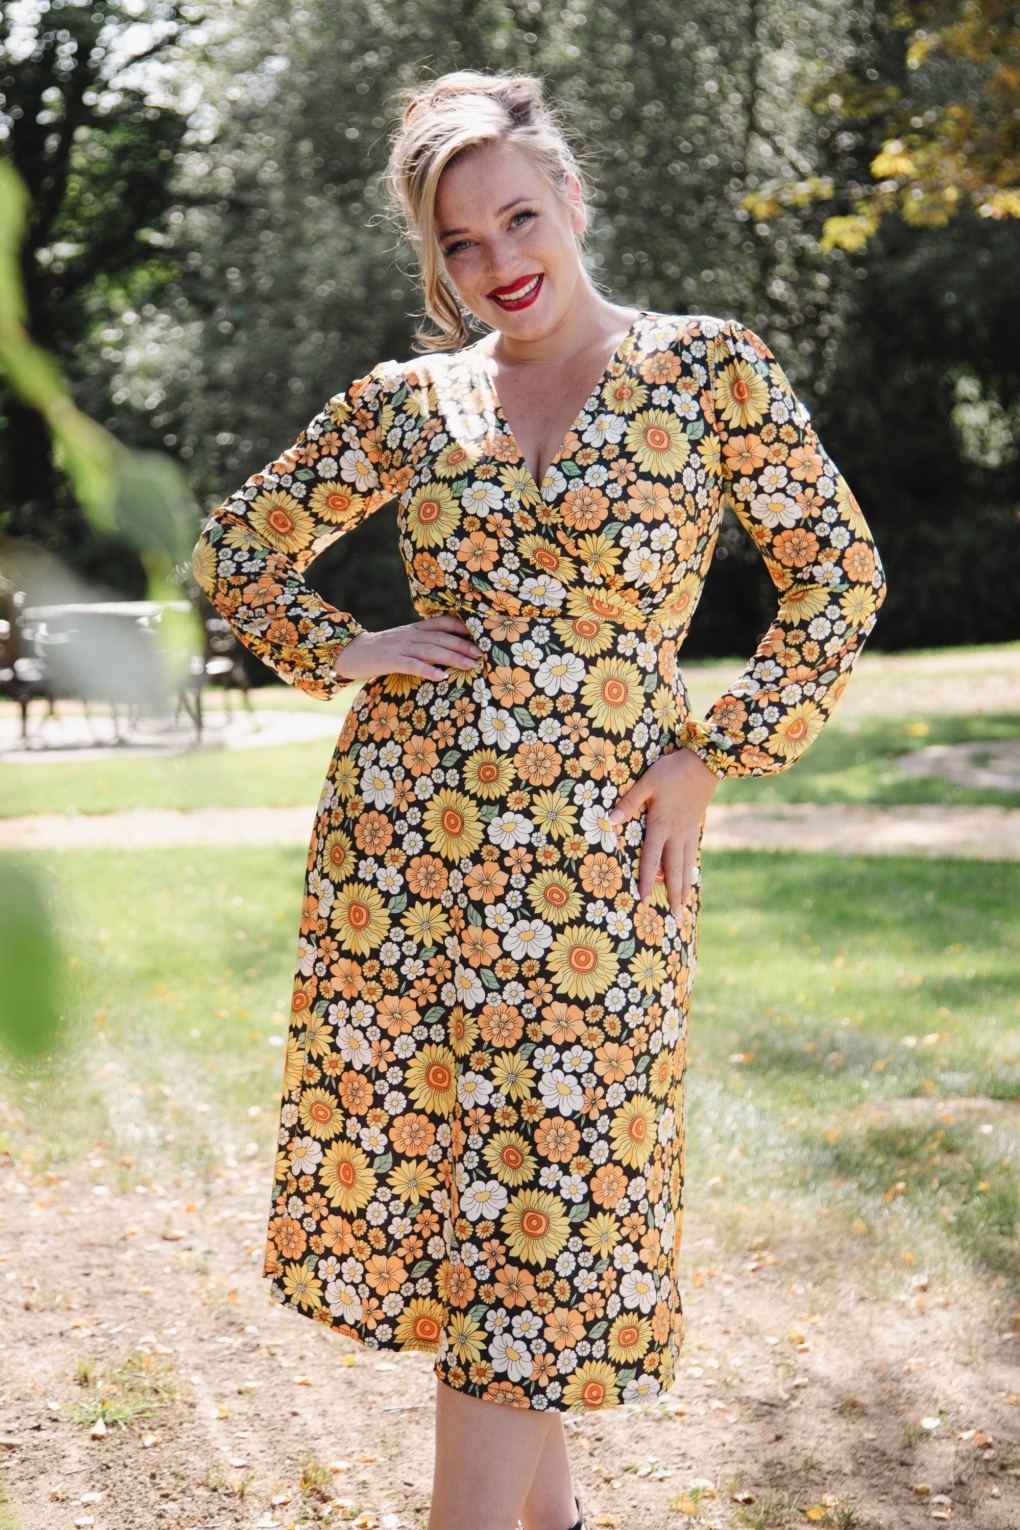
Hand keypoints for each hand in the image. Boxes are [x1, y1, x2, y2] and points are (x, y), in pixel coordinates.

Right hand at [332, 614, 481, 682]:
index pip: (442, 623)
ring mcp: (400, 647)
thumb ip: (423, 642)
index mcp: (415, 629)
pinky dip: (427, 670)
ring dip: (452, 657)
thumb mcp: (404, 641)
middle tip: (482, 653)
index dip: (461, 627)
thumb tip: (448, 650)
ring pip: (431, 650)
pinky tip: (441, 677)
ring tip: (469, 665)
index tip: (481, 633)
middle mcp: (410, 635)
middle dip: (463, 645)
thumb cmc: (381, 650)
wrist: (351, 652)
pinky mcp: (390, 661)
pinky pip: (411, 665)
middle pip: (441, 638)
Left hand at [608, 747, 718, 916]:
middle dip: (673, 895)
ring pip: (686, 865)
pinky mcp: (695, 827)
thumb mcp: (647, 783)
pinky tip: (689, 879)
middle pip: (674, 870)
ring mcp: (689, 832)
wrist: (705, 763)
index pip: (652, 859)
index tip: (645, 902)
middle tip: (675, 918)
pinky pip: (692, 855)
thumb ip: (629, 803)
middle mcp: (677, 834)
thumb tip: (610, 820)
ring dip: (685, 888)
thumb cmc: (672, 771)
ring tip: (684, 907)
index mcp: (662, 825)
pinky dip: (690, 871)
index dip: (647, 881)